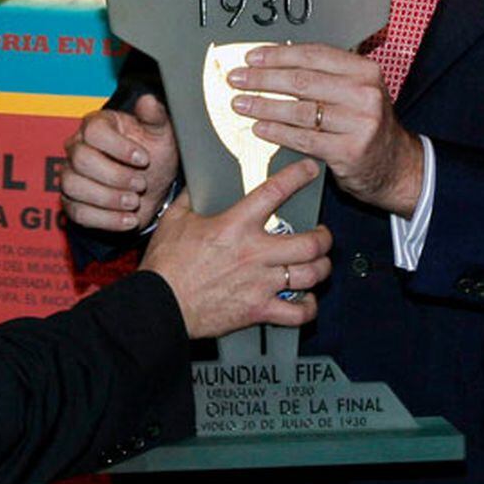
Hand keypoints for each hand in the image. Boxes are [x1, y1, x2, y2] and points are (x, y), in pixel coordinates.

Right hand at [62, 94, 179, 232]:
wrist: (151, 189)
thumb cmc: (152, 157)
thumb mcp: (160, 135)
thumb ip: (155, 117)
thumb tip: (148, 101)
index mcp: (97, 125)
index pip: (94, 131)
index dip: (118, 147)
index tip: (143, 159)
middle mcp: (77, 147)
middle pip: (81, 160)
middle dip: (114, 176)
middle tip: (140, 184)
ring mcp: (70, 175)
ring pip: (74, 186)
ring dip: (108, 198)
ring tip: (134, 202)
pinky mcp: (71, 202)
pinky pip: (78, 213)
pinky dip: (106, 220)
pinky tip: (128, 219)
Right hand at [143, 158, 331, 337]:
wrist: (159, 304)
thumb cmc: (166, 265)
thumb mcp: (175, 220)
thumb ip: (191, 198)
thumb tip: (198, 184)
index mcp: (235, 226)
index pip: (275, 192)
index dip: (298, 176)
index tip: (310, 171)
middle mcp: (254, 253)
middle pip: (311, 242)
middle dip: (324, 237)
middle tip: (322, 234)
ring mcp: (260, 284)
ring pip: (311, 275)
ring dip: (321, 268)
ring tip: (320, 264)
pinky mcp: (258, 310)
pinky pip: (298, 313)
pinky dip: (307, 307)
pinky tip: (305, 300)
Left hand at [227, 43, 424, 216]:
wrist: (396, 165)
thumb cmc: (365, 124)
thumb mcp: (355, 92)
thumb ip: (324, 76)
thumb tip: (271, 64)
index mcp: (364, 70)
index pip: (313, 55)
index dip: (278, 55)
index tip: (251, 58)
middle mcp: (365, 93)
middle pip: (302, 81)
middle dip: (263, 79)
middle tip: (237, 79)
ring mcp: (360, 123)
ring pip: (300, 111)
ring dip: (264, 107)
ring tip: (240, 104)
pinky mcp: (350, 151)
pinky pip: (304, 139)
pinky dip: (277, 133)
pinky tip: (259, 128)